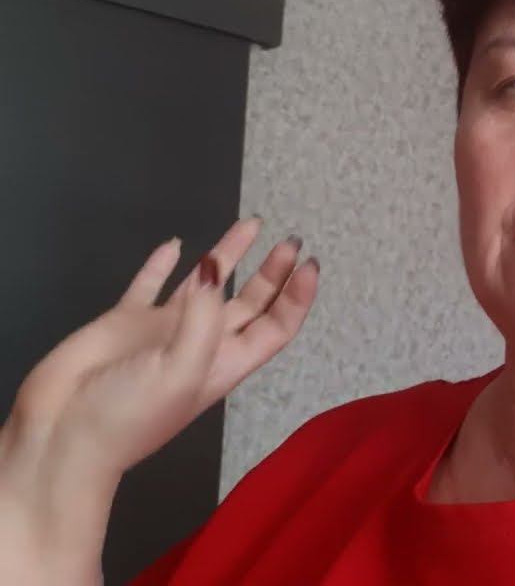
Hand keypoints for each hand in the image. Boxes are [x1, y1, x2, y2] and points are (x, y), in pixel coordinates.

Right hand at [0, 218, 317, 584]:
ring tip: (251, 225)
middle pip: (249, 304)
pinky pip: (147, 287)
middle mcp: (200, 343)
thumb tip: (213, 267)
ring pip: (203, 286)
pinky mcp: (123, 321)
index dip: (295, 298)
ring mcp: (162, 331)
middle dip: (271, 274)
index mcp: (224, 363)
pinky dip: (161, 265)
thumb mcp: (181, 370)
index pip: (274, 327)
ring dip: (227, 257)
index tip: (308, 264)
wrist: (61, 435)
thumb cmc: (131, 414)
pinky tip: (177, 244)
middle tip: (290, 241)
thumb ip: (201, 317)